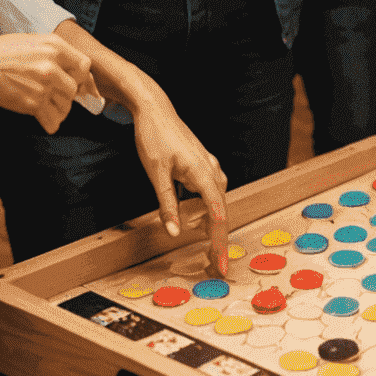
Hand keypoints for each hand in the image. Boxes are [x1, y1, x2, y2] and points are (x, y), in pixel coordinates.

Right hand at [0, 32, 96, 133]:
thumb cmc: (2, 51)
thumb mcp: (35, 41)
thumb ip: (55, 53)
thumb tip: (72, 68)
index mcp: (55, 47)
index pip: (85, 65)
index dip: (82, 77)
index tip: (78, 84)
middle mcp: (52, 66)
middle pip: (74, 88)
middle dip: (69, 95)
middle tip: (58, 97)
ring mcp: (42, 86)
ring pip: (66, 106)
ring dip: (60, 110)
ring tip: (50, 108)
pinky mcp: (31, 104)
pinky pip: (52, 121)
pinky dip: (51, 123)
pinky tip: (45, 120)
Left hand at [130, 88, 230, 275]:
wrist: (155, 109)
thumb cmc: (154, 138)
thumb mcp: (155, 173)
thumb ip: (166, 204)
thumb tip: (174, 233)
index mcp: (203, 173)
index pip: (217, 215)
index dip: (220, 243)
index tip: (221, 265)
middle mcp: (211, 170)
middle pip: (221, 211)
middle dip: (219, 240)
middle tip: (215, 266)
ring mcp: (208, 166)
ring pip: (217, 202)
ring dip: (213, 225)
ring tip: (206, 248)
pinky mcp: (201, 164)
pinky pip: (210, 193)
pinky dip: (207, 210)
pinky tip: (195, 217)